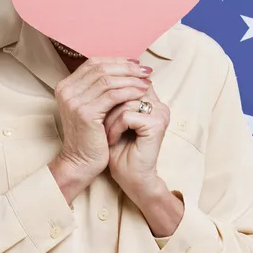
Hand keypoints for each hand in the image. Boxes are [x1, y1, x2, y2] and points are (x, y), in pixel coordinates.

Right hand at [50, 57, 150, 202]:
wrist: (80, 162)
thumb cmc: (90, 135)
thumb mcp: (91, 106)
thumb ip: (99, 88)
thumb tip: (125, 67)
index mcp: (66, 85)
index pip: (94, 63)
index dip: (117, 61)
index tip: (136, 64)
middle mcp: (66, 90)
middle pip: (101, 68)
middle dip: (126, 67)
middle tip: (145, 70)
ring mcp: (74, 101)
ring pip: (108, 80)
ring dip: (131, 79)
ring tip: (146, 81)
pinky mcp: (85, 113)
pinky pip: (113, 96)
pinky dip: (130, 91)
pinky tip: (142, 92)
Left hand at [105, 82, 169, 204]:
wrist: (129, 177)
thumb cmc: (118, 148)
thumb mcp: (111, 117)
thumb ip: (110, 96)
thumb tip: (93, 75)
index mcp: (150, 99)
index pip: (127, 79)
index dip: (108, 89)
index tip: (96, 105)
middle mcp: (158, 103)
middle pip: (125, 87)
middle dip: (107, 103)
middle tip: (98, 118)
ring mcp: (159, 112)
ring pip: (124, 101)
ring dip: (108, 117)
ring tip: (104, 131)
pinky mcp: (156, 124)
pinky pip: (127, 115)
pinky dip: (114, 127)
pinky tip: (111, 139)